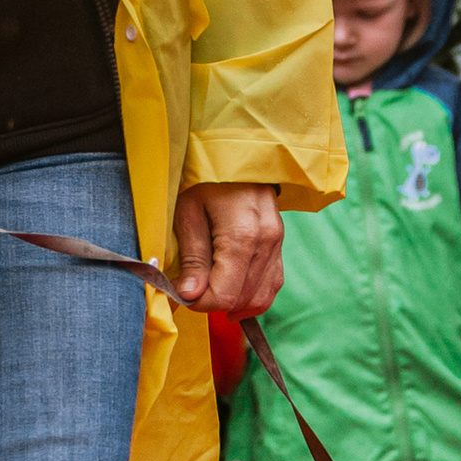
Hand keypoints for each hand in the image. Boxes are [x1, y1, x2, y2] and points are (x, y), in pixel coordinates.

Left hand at [172, 183, 283, 316]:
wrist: (235, 156)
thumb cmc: (205, 181)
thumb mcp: (188, 213)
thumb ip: (192, 257)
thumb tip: (189, 295)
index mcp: (242, 235)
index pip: (224, 294)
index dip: (199, 302)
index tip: (181, 292)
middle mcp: (266, 242)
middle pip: (242, 298)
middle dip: (213, 302)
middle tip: (190, 290)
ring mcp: (278, 244)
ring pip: (260, 296)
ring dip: (233, 304)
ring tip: (210, 295)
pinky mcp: (280, 245)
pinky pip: (272, 284)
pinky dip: (252, 296)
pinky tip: (234, 296)